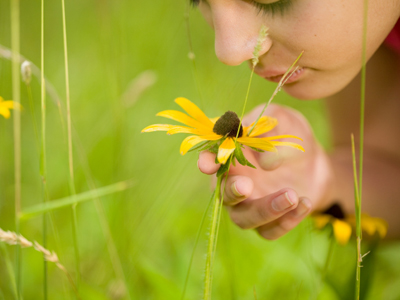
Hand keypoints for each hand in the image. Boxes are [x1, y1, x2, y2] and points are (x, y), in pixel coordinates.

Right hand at [198, 104, 332, 239]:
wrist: (315, 162)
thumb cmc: (290, 136)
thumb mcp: (284, 120)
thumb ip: (269, 126)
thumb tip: (263, 160)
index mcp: (230, 157)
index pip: (211, 160)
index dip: (206, 163)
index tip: (208, 165)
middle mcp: (234, 184)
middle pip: (223, 195)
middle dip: (232, 191)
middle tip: (246, 185)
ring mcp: (250, 206)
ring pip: (245, 219)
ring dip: (265, 210)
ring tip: (291, 194)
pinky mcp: (268, 223)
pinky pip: (270, 231)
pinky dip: (287, 221)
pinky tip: (305, 203)